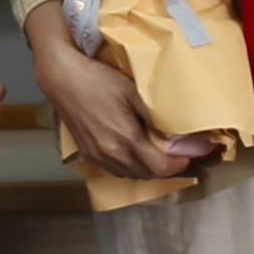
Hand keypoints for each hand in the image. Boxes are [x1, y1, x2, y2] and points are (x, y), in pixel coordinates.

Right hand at [31, 8, 216, 183]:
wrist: (63, 79)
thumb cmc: (99, 80)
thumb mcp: (133, 92)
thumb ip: (156, 117)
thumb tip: (176, 135)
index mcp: (126, 140)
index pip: (161, 167)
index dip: (179, 165)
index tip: (190, 156)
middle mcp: (112, 153)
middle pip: (147, 175)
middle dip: (167, 170)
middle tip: (180, 157)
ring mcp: (97, 155)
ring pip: (130, 174)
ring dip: (148, 170)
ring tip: (160, 156)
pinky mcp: (88, 152)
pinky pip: (114, 169)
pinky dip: (130, 167)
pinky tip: (135, 153)